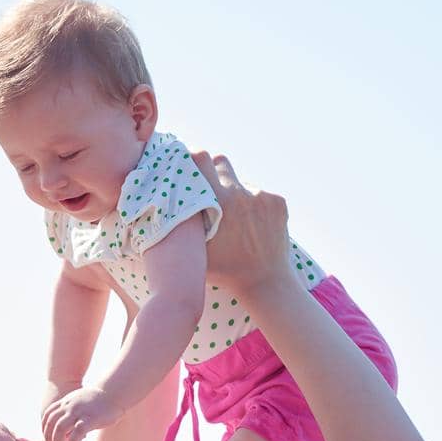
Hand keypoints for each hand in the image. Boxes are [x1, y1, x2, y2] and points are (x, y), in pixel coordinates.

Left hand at [41, 385, 121, 440]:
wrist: (115, 393)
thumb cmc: (100, 399)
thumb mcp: (80, 400)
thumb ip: (72, 410)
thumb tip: (69, 425)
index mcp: (66, 401)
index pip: (48, 415)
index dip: (45, 429)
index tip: (49, 440)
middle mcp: (70, 406)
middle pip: (51, 423)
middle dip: (49, 439)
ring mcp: (79, 412)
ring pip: (60, 428)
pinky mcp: (90, 418)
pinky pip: (77, 433)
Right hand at [187, 151, 292, 292]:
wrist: (266, 282)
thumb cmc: (225, 270)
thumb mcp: (195, 248)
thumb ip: (181, 222)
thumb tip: (163, 200)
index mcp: (219, 202)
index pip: (201, 158)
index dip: (192, 158)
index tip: (186, 163)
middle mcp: (242, 193)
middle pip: (220, 161)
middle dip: (212, 171)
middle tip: (208, 188)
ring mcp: (263, 196)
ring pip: (241, 180)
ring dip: (234, 192)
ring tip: (234, 218)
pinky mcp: (278, 202)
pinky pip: (260, 192)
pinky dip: (253, 204)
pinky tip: (252, 225)